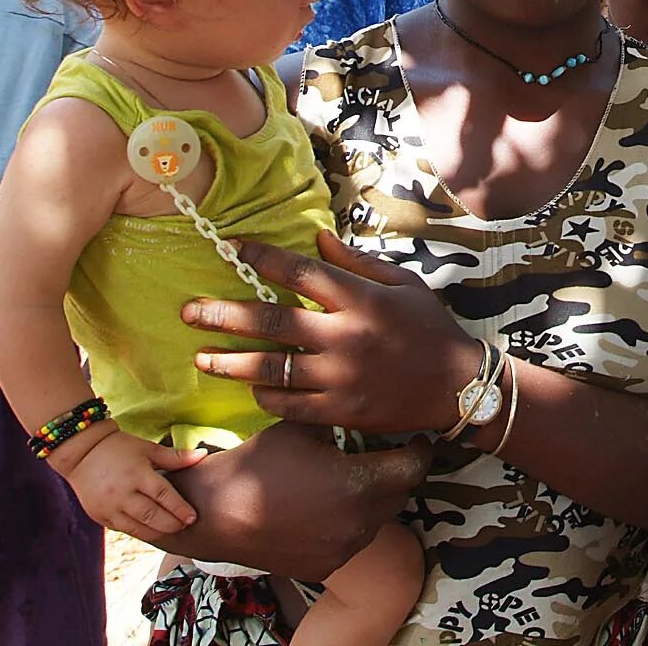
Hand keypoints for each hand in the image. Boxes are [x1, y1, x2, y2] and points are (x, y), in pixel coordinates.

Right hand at [58, 427, 204, 539]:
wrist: (81, 453)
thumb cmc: (120, 448)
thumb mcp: (148, 449)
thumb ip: (176, 457)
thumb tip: (204, 455)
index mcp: (137, 474)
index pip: (163, 496)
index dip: (180, 508)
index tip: (193, 517)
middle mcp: (122, 493)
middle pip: (152, 516)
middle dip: (172, 524)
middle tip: (186, 526)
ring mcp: (109, 507)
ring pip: (138, 528)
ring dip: (158, 532)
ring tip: (173, 531)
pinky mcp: (100, 516)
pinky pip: (124, 529)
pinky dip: (141, 532)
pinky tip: (154, 532)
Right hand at [151, 421, 431, 581]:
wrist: (213, 513)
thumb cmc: (261, 462)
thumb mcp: (306, 427)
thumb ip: (343, 418)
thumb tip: (370, 403)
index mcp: (360, 485)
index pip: (413, 467)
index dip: (419, 450)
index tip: (416, 439)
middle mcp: (359, 523)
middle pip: (399, 494)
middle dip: (397, 473)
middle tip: (386, 454)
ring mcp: (343, 549)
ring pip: (379, 519)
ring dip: (375, 498)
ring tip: (357, 478)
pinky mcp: (325, 566)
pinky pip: (353, 540)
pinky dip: (351, 522)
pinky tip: (331, 506)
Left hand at [182, 230, 482, 433]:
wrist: (458, 386)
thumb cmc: (430, 328)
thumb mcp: (403, 284)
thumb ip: (357, 263)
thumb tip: (316, 237)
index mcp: (361, 299)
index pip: (300, 271)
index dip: (262, 258)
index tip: (233, 250)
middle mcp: (346, 335)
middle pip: (272, 320)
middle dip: (224, 314)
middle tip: (189, 311)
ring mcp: (342, 376)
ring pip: (272, 368)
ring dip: (230, 362)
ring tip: (201, 358)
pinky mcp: (342, 410)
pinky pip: (290, 405)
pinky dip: (266, 395)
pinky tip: (251, 387)